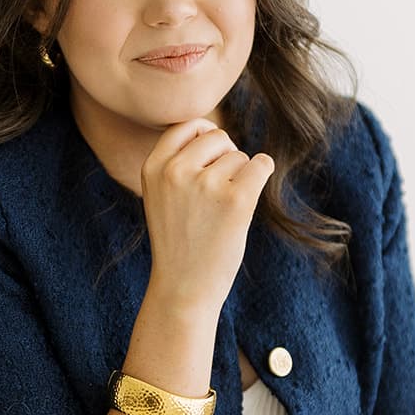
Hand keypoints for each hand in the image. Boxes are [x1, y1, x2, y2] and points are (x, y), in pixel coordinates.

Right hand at [140, 117, 274, 314]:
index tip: (211, 157)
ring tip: (222, 211)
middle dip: (226, 158)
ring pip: (240, 157)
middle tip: (219, 192)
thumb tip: (216, 130)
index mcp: (153, 167)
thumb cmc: (178, 241)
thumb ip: (178, 162)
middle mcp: (176, 171)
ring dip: (240, 178)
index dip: (205, 136)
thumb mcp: (162, 195)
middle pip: (217, 136)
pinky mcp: (236, 200)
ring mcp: (206, 184)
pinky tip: (248, 200)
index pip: (187, 125)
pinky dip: (262, 175)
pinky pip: (261, 165)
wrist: (183, 289)